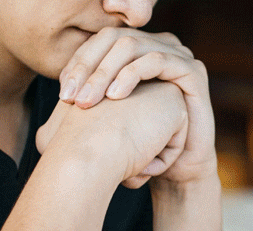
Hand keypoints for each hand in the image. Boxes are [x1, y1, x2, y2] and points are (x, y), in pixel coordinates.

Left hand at [57, 28, 216, 185]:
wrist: (177, 168)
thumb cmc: (141, 145)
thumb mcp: (109, 118)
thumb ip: (90, 97)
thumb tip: (60, 88)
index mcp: (137, 52)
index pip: (99, 42)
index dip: (78, 63)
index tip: (62, 94)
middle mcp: (157, 47)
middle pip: (112, 39)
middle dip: (87, 67)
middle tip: (71, 98)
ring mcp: (177, 55)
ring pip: (131, 46)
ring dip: (104, 72)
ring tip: (88, 101)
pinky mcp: (192, 71)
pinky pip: (156, 61)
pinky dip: (131, 74)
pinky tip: (115, 97)